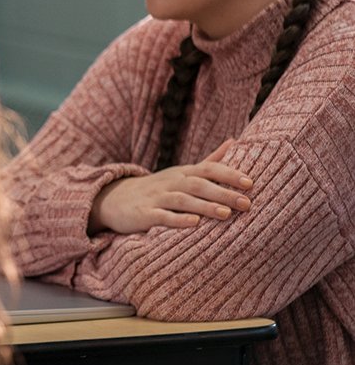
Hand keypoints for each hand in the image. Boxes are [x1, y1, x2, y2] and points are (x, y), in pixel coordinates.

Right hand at [90, 139, 251, 234]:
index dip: (229, 174)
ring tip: (226, 214)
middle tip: (246, 203)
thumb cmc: (157, 188)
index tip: (250, 183)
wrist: (114, 199)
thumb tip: (235, 141)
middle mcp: (170, 182)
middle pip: (198, 184)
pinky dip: (178, 219)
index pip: (208, 168)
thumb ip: (209, 160)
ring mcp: (156, 198)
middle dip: (223, 193)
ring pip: (182, 200)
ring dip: (204, 206)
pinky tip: (194, 223)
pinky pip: (161, 216)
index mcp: (182, 172)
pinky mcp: (143, 214)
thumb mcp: (182, 172)